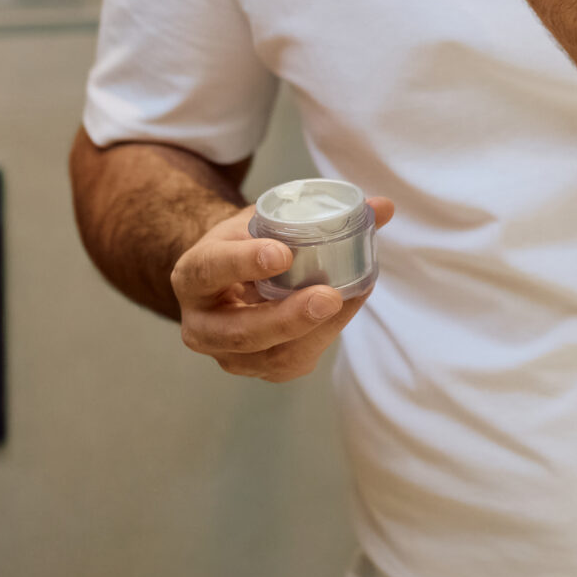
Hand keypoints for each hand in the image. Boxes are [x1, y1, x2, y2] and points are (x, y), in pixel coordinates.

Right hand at [170, 197, 395, 383]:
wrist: (230, 277)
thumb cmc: (248, 243)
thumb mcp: (266, 219)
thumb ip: (317, 211)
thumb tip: (383, 207)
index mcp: (192, 276)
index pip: (210, 270)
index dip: (243, 263)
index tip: (282, 254)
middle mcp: (201, 324)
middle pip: (240, 332)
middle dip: (288, 318)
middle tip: (329, 296)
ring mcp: (227, 354)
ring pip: (271, 357)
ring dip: (317, 331)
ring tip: (349, 298)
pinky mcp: (257, 369)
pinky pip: (292, 362)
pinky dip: (324, 336)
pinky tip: (346, 307)